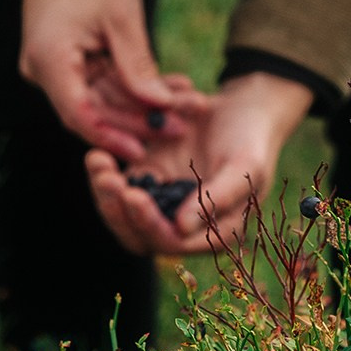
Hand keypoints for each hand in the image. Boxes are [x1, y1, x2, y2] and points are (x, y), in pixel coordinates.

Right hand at [14, 0, 198, 161]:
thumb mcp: (122, 15)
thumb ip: (137, 65)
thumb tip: (159, 108)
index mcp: (49, 59)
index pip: (79, 114)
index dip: (112, 136)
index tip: (143, 150)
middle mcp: (42, 70)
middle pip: (92, 112)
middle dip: (137, 121)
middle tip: (181, 127)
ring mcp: (51, 67)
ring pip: (99, 100)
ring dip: (140, 106)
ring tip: (184, 108)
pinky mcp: (64, 61)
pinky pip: (98, 83)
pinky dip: (130, 87)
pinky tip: (166, 91)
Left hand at [84, 72, 316, 255]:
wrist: (244, 107)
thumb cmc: (253, 139)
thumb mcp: (245, 166)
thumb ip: (217, 198)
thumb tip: (180, 228)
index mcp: (211, 234)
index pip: (172, 242)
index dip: (149, 224)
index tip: (134, 195)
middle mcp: (181, 226)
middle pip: (138, 235)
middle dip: (118, 210)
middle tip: (107, 179)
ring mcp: (160, 204)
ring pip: (121, 213)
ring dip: (105, 193)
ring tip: (97, 163)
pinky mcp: (145, 179)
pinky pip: (118, 186)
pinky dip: (104, 175)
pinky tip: (96, 155)